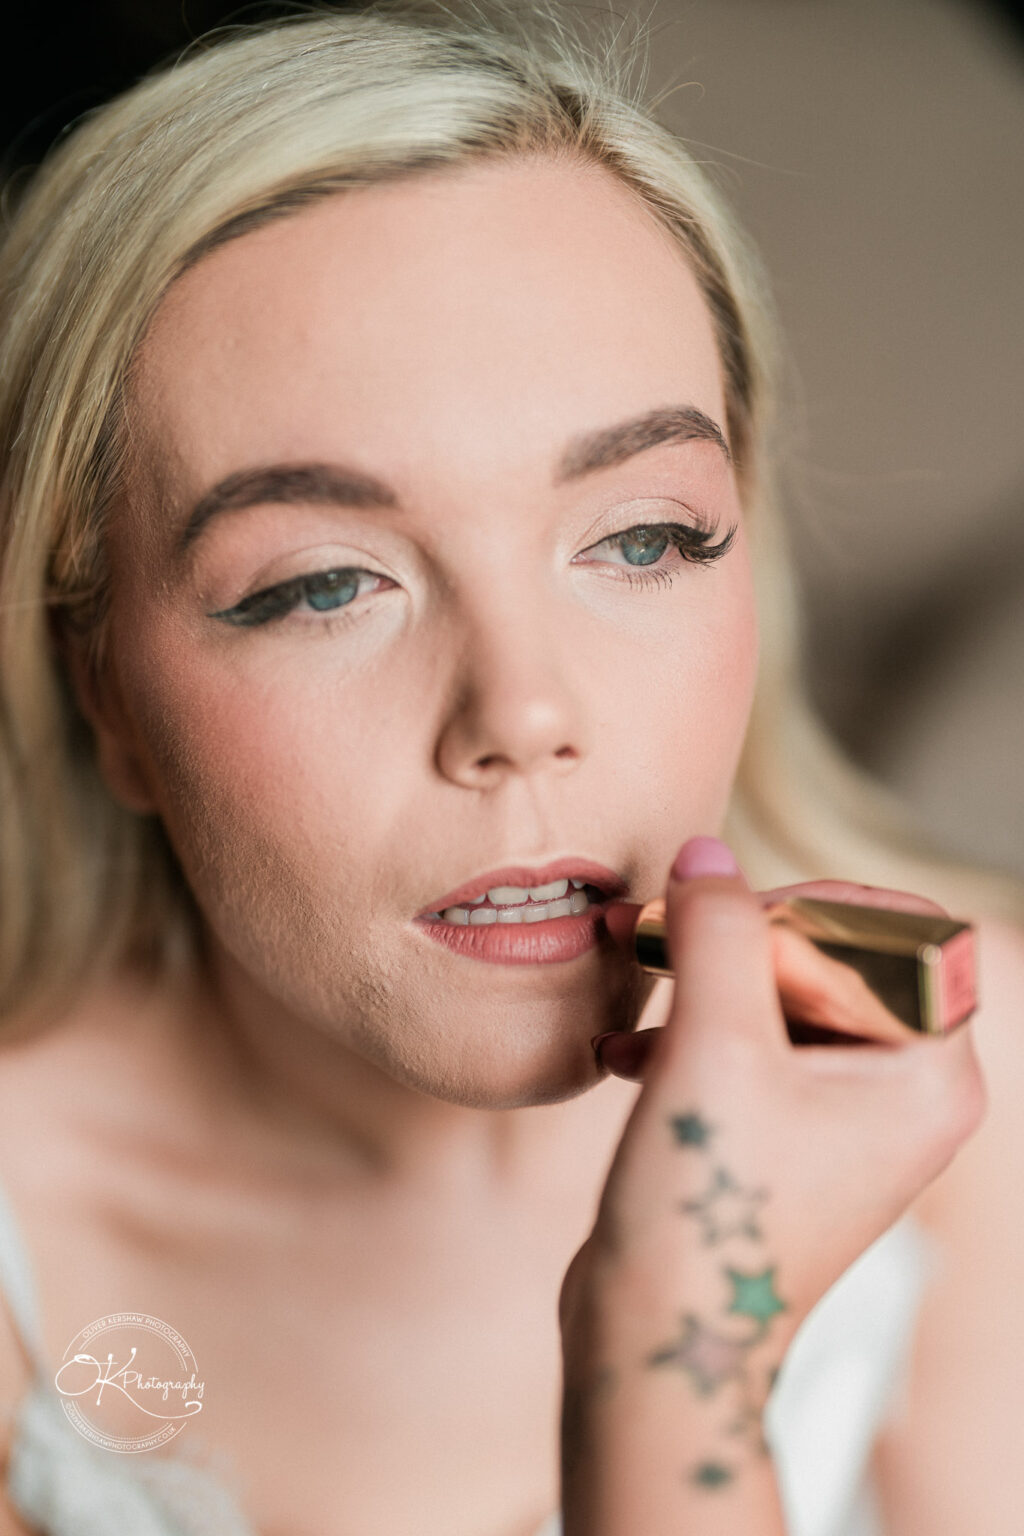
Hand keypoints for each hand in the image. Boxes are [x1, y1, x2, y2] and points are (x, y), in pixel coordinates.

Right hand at [558, 838, 984, 1528]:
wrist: (657, 1343)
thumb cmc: (705, 1213)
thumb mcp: (714, 1049)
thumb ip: (717, 933)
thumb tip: (706, 852)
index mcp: (929, 1075)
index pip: (900, 931)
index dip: (813, 907)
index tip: (728, 920)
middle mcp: (903, 1094)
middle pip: (838, 954)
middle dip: (740, 933)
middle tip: (659, 927)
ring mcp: (845, 1117)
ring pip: (784, 992)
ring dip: (705, 973)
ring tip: (633, 965)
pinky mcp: (787, 1135)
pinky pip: (752, 1041)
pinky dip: (692, 1028)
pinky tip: (625, 1049)